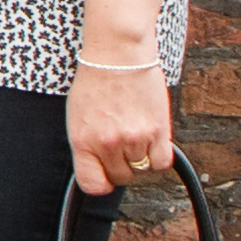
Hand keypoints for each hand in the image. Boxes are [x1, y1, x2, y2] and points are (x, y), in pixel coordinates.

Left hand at [66, 62, 173, 195]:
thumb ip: (87, 146)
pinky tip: (153, 142)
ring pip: (143, 171)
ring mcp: (133, 139)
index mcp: (82, 142)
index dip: (101, 182)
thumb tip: (99, 169)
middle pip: (121, 177)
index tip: (105, 175)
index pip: (92, 185)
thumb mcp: (78, 118)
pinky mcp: (157, 130)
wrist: (117, 55)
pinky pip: (162, 163)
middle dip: (123, 166)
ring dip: (142, 158)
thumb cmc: (96, 82)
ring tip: (137, 136)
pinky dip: (159, 157)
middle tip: (123, 146)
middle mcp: (107, 144)